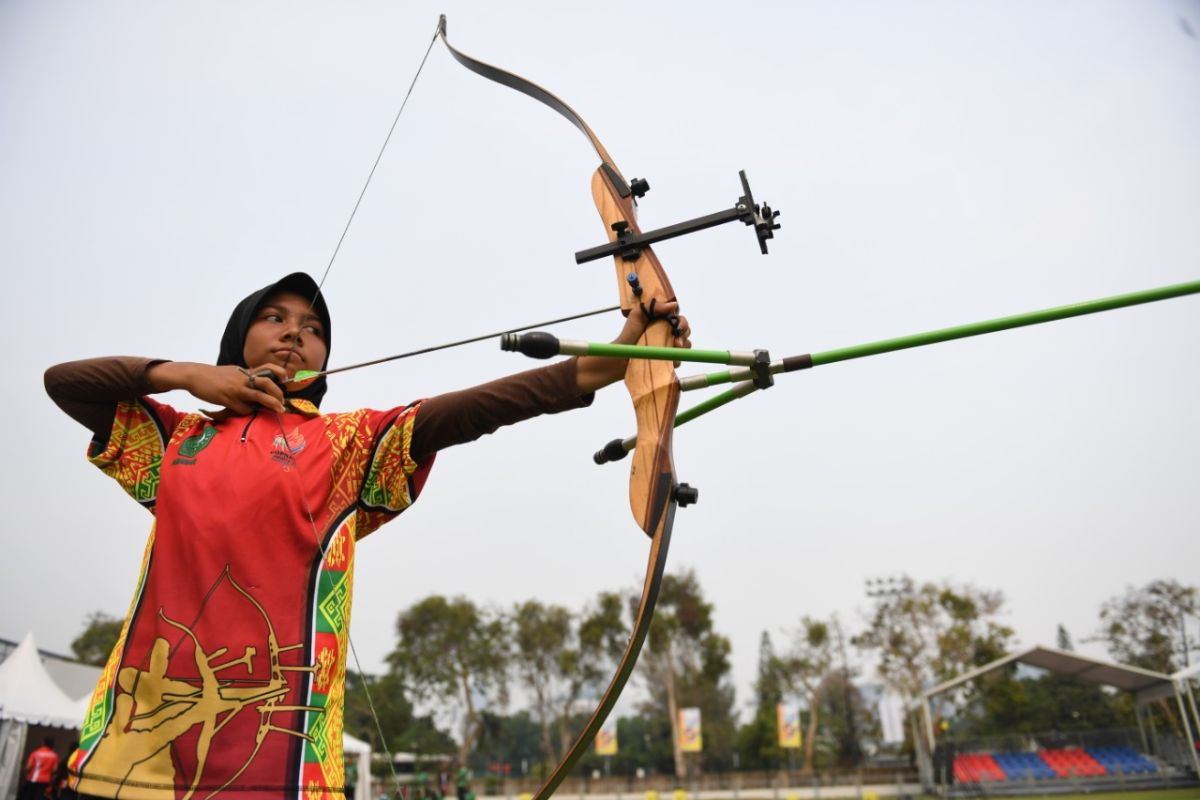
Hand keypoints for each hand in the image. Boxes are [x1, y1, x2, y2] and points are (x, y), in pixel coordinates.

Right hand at [148, 362, 288, 415]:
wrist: (194, 375)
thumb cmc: (213, 375)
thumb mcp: (232, 371)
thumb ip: (244, 376)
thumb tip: (256, 382)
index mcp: (245, 371)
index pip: (266, 367)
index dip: (278, 371)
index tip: (286, 378)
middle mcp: (242, 378)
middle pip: (266, 383)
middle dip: (278, 393)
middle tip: (283, 401)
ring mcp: (235, 389)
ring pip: (259, 397)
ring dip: (271, 404)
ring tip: (279, 410)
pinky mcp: (227, 399)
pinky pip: (243, 408)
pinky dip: (248, 411)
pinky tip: (245, 411)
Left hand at [576, 294, 691, 392]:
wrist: (620, 358)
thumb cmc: (628, 335)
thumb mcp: (637, 315)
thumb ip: (654, 307)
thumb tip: (674, 305)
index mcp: (662, 321)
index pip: (680, 319)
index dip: (682, 323)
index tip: (678, 327)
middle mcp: (667, 334)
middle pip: (686, 332)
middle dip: (684, 335)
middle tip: (676, 342)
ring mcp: (668, 348)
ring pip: (685, 346)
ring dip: (682, 348)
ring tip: (672, 350)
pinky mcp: (666, 361)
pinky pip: (679, 361)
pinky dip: (676, 360)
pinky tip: (668, 361)